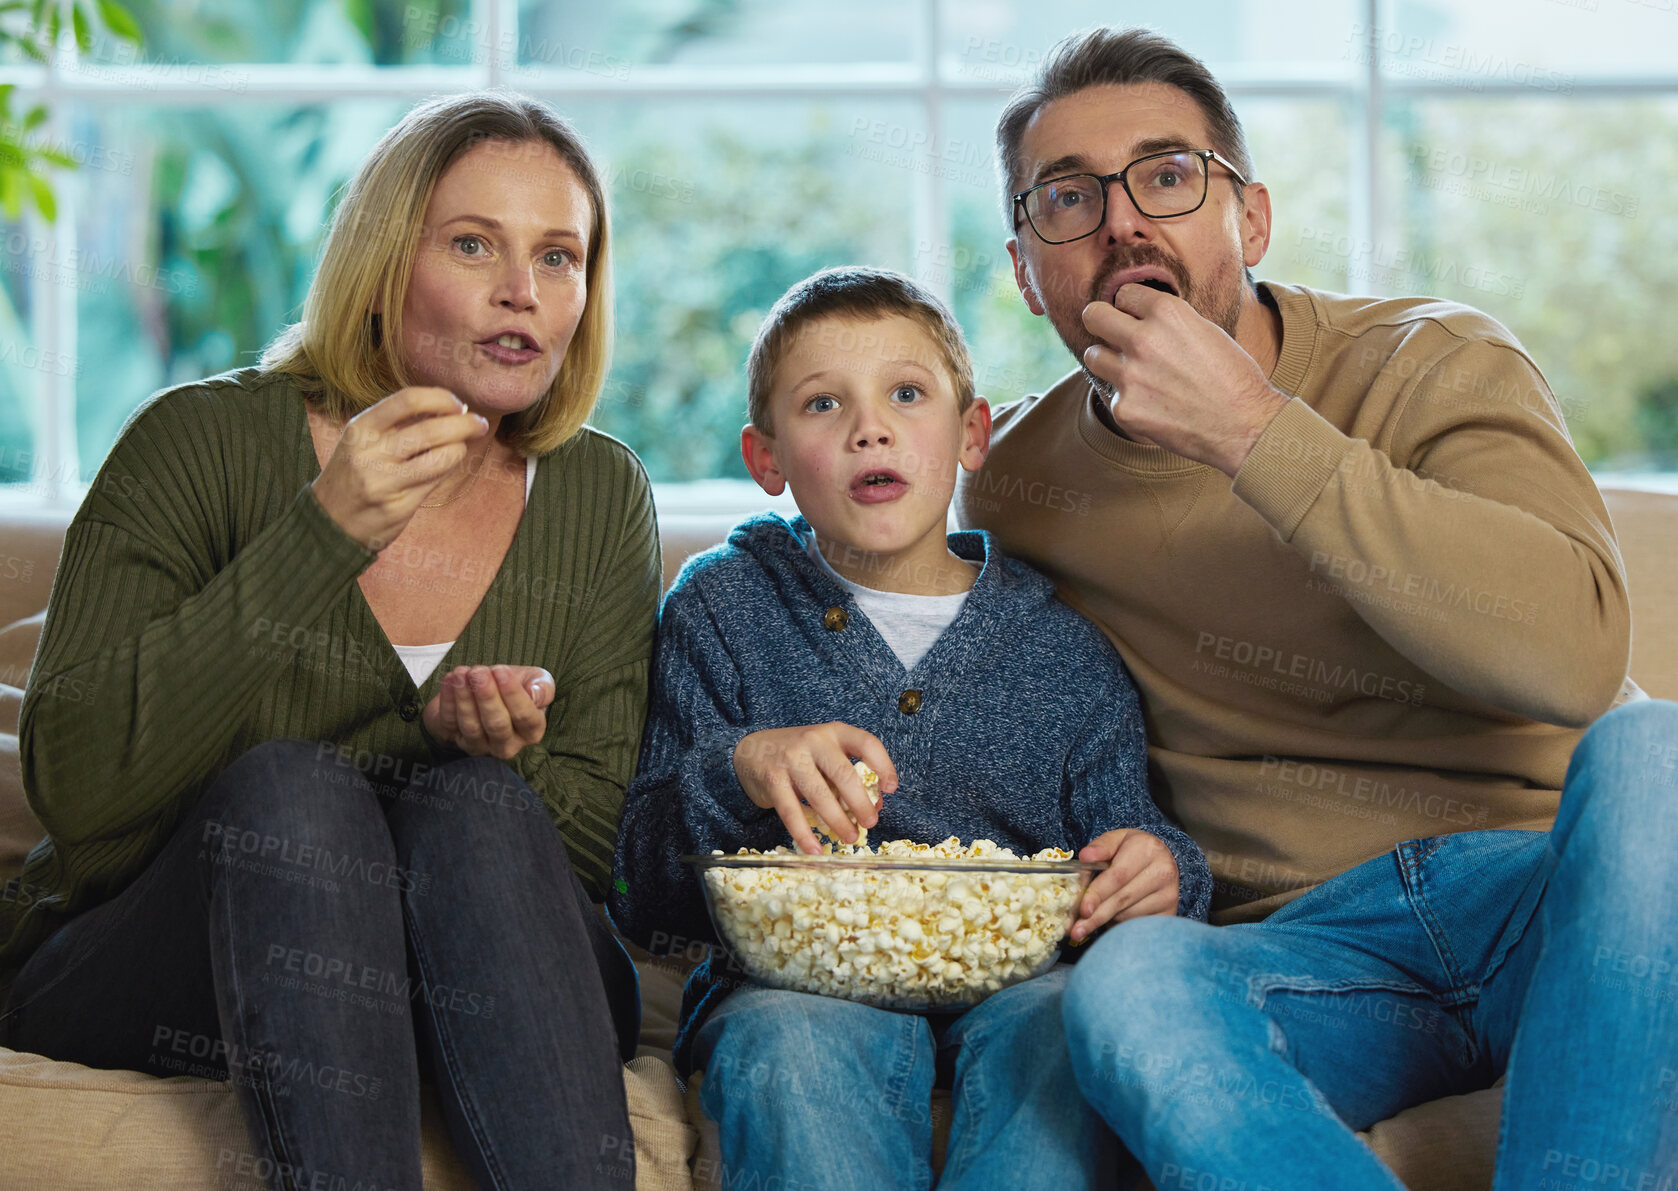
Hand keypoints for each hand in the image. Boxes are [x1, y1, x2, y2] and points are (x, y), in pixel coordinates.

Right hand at [310, 386, 490, 550]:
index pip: (408, 400)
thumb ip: (398, 424)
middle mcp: (369, 453)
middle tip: (479, 423)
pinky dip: (449, 468)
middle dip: (464, 423)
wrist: (328, 521)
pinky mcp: (399, 506)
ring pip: (440, 457)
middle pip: (430, 429)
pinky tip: (448, 464)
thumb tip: (450, 408)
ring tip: (462, 446)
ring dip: (460, 448)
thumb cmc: (353, 473)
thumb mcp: (362, 440)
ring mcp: (384, 482)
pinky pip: (436, 481)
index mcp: (360, 428)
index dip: (441, 398)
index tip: (458, 404)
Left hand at [422, 664, 553, 760]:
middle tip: (478, 672)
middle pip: (497, 725)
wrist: (484, 687)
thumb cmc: (514, 686)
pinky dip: (448, 700)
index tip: (501, 671)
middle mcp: (507, 745)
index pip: (525, 717)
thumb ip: (543, 687)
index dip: (512, 695)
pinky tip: (450, 679)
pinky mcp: (453, 739)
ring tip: (462, 673)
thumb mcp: (536, 681)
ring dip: (465, 698)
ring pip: (471, 726)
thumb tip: (535, 695)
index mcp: (532, 731)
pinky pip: (449, 722)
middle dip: (486, 696)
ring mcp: (479, 746)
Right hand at [733, 722, 898, 854]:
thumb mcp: (826, 755)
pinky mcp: (773, 779)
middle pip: (844, 774)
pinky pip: (792, 811)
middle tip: (870, 822)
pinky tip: (815, 849)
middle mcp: (814, 740)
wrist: (753, 749)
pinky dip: (804, 834)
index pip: (866, 744)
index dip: (883, 766)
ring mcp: (791, 759)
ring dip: (838, 821)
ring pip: (819, 795)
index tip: (890, 789)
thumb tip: (874, 807)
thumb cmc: (800, 755)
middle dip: (861, 802)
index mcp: (834, 732)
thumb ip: (848, 776)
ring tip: (850, 837)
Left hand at [1069, 829, 1179, 941]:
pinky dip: (1120, 926)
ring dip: (1106, 920)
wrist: (1163, 859)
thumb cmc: (1133, 850)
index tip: (1083, 909)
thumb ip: (1100, 847)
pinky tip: (1111, 921)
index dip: (1098, 894)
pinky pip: (1137, 926)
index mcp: (1147, 849)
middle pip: (1122, 899)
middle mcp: (1163, 872)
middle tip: (1076, 930)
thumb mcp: (1117, 840)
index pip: (1118, 876)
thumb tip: (1085, 856)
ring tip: (1093, 918)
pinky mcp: (1170, 913)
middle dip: (1096, 916)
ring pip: (1128, 916)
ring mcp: (1169, 895)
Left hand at [1081, 284, 1290, 476]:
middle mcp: (1143, 339)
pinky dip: (1129, 400)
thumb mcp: (1205, 330)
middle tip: (1111, 335)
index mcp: (1166, 312)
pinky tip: (1155, 407)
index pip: (1124, 294)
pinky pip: (1112, 395)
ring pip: (1093, 356)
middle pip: (1093, 316)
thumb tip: (1137, 315)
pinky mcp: (1124, 408)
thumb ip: (1167, 321)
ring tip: (1136, 374)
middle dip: (1101, 322)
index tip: (1136, 319)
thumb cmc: (1232, 377)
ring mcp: (1129, 375)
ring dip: (1108, 361)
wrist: (1245, 425)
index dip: (1130, 308)